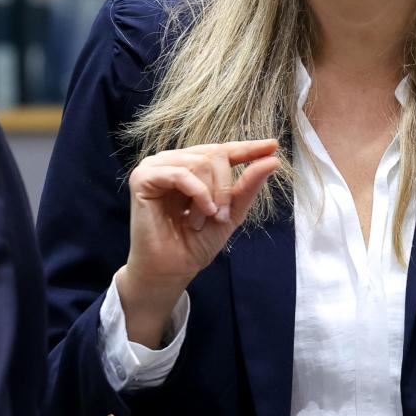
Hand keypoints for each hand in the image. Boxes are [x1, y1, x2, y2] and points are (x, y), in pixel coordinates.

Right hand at [116, 139, 279, 346]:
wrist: (173, 269)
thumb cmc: (196, 242)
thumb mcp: (231, 212)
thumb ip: (249, 185)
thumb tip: (272, 159)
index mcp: (192, 166)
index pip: (223, 149)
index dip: (248, 147)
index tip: (273, 146)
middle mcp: (173, 161)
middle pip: (214, 154)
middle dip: (225, 187)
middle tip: (221, 216)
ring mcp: (156, 167)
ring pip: (200, 162)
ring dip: (210, 196)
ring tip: (204, 219)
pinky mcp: (142, 178)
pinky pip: (180, 173)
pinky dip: (197, 193)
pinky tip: (202, 212)